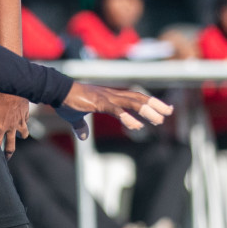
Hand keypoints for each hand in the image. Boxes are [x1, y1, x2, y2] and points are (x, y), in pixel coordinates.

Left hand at [0, 91, 29, 156]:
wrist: (11, 86)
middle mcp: (10, 127)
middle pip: (11, 146)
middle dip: (8, 154)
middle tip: (6, 158)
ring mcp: (20, 122)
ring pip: (23, 135)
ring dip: (20, 136)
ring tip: (18, 137)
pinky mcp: (25, 114)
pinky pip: (26, 122)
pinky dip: (24, 122)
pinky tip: (21, 120)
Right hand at [57, 83, 173, 140]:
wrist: (56, 91)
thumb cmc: (66, 102)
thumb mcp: (76, 117)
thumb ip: (82, 127)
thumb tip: (83, 136)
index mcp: (109, 96)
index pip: (134, 97)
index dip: (150, 102)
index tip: (163, 108)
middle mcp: (112, 95)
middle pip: (139, 97)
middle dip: (155, 104)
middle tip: (170, 111)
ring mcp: (106, 97)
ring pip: (132, 102)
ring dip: (147, 111)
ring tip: (159, 120)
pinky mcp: (98, 102)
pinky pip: (116, 110)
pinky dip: (127, 117)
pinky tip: (136, 126)